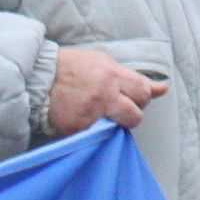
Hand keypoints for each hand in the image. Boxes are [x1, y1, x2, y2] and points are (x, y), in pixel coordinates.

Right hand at [47, 48, 166, 134]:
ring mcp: (92, 113)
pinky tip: (83, 121)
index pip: (143, 91)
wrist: (37, 79)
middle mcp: (105, 94)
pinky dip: (93, 131)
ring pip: (121, 128)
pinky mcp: (80, 129)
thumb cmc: (68, 68)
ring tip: (100, 116)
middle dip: (132, 113)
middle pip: (137, 114)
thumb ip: (129, 76)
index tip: (136, 99)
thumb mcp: (100, 62)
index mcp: (111, 74)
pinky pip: (97, 136)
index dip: (142, 98)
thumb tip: (162, 88)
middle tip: (117, 109)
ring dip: (116, 125)